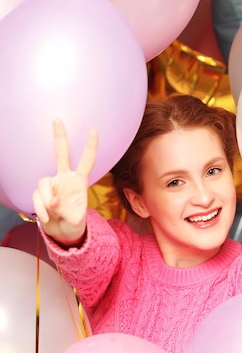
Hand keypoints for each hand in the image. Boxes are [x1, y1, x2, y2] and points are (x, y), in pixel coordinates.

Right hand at [32, 119, 97, 246]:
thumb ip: (67, 210)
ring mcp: (51, 185)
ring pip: (43, 183)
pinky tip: (47, 218)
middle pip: (62, 154)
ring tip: (53, 213)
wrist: (62, 233)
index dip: (90, 147)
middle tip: (58, 120)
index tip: (94, 130)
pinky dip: (41, 209)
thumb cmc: (74, 224)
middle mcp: (65, 178)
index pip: (86, 161)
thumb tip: (53, 201)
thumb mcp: (77, 220)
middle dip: (60, 137)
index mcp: (79, 181)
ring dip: (46, 200)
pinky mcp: (40, 194)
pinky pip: (37, 198)